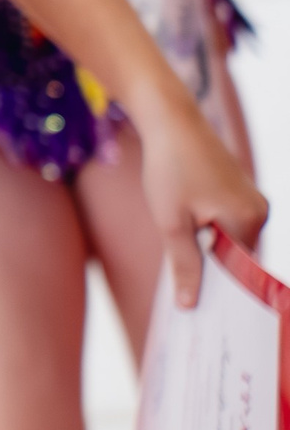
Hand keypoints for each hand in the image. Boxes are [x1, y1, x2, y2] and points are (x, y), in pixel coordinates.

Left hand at [134, 92, 268, 307]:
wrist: (170, 121)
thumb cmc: (168, 167)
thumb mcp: (170, 221)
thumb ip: (183, 264)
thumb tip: (190, 303)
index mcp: (248, 219)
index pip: (241, 270)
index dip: (219, 288)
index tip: (201, 308)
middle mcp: (259, 210)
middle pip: (237, 256)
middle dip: (212, 268)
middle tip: (185, 289)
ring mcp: (252, 199)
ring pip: (230, 240)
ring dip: (208, 247)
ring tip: (183, 253)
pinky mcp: (240, 191)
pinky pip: (228, 222)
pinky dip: (209, 231)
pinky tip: (188, 231)